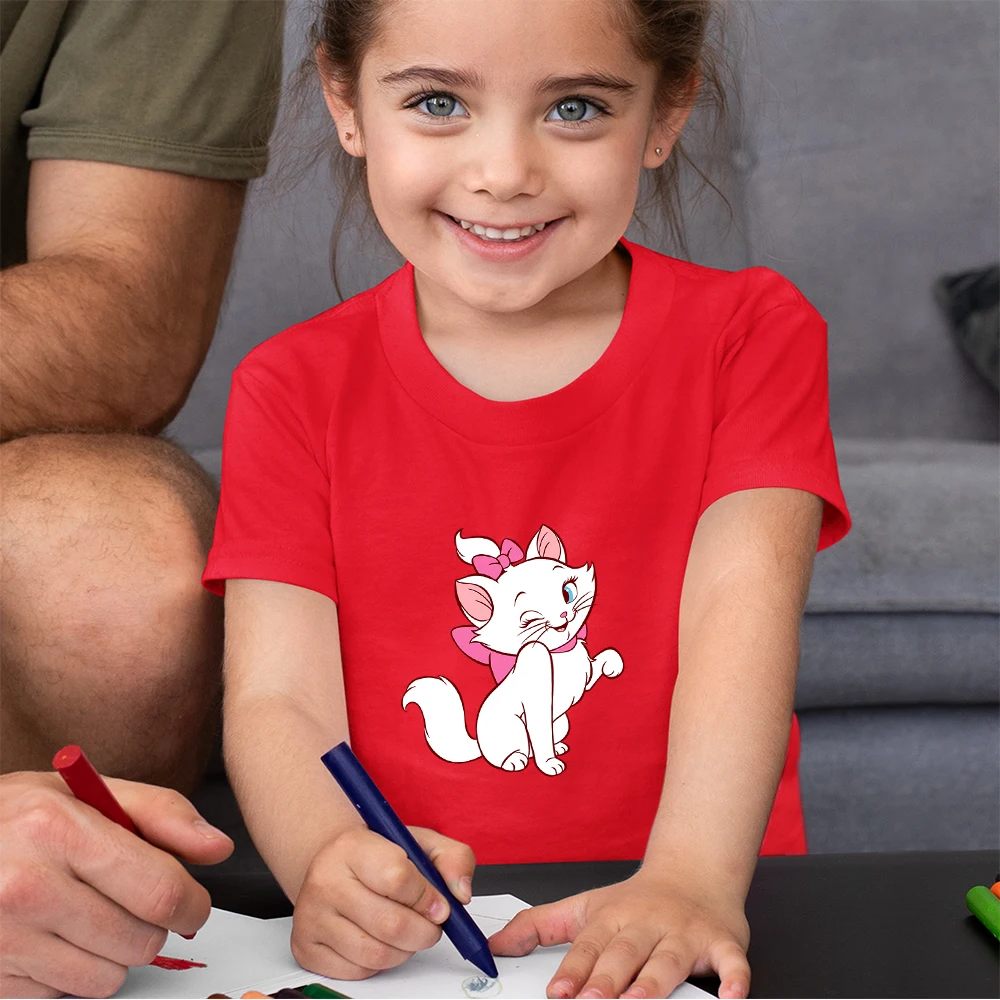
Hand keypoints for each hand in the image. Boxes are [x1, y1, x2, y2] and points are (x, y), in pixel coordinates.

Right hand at [0, 770, 233, 998]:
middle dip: (152, 926)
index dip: (193, 903)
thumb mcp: (84, 791)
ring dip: (112, 954)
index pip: (161, 890)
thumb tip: (219, 848)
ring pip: (107, 978)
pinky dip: (70, 974)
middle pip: (140, 940)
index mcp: (59, 829)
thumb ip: (160, 813)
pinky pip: (64, 997)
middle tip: (130, 901)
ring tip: (86, 915)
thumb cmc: (14, 816)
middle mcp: (26, 886)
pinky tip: (51, 937)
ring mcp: (3, 939)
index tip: (194, 902)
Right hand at [291, 826, 475, 979]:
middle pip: (390, 924)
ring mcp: (312, 916)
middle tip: (431, 926)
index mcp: (352, 847)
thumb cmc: (377, 855)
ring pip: (376, 954)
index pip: (398, 878)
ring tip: (408, 932)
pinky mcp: (306, 947)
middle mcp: (325, 881)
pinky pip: (358, 972)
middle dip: (424, 932)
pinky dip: (381, 964)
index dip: (428, 898)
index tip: (439, 905)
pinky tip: (382, 941)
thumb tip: (461, 893)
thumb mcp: (419, 842)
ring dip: (405, 950)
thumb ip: (452, 858)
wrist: (332, 862)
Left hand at [488, 867, 750, 998]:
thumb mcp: (583, 907)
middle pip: (624, 954)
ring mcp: (684, 933)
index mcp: (612, 918)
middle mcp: (647, 925)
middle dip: (607, 980)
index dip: (573, 970)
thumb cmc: (635, 901)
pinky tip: (731, 996)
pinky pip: (731, 961)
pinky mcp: (722, 942)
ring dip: (654, 982)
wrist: (694, 873)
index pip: (588, 946)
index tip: (557, 992)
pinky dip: (734, 978)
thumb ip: (538, 926)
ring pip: (668, 960)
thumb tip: (494, 947)